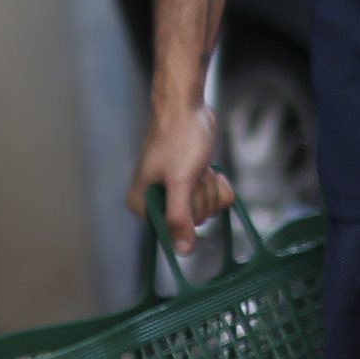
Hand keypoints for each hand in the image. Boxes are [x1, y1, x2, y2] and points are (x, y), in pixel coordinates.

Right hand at [132, 106, 227, 245]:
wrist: (186, 106)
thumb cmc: (178, 137)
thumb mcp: (180, 181)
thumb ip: (179, 218)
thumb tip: (182, 252)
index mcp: (141, 204)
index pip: (170, 233)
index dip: (185, 215)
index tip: (183, 190)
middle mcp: (156, 202)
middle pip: (192, 221)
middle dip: (200, 195)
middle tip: (190, 171)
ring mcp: (176, 194)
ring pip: (206, 209)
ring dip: (208, 186)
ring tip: (197, 165)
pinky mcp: (192, 185)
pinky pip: (215, 199)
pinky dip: (217, 184)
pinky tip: (208, 168)